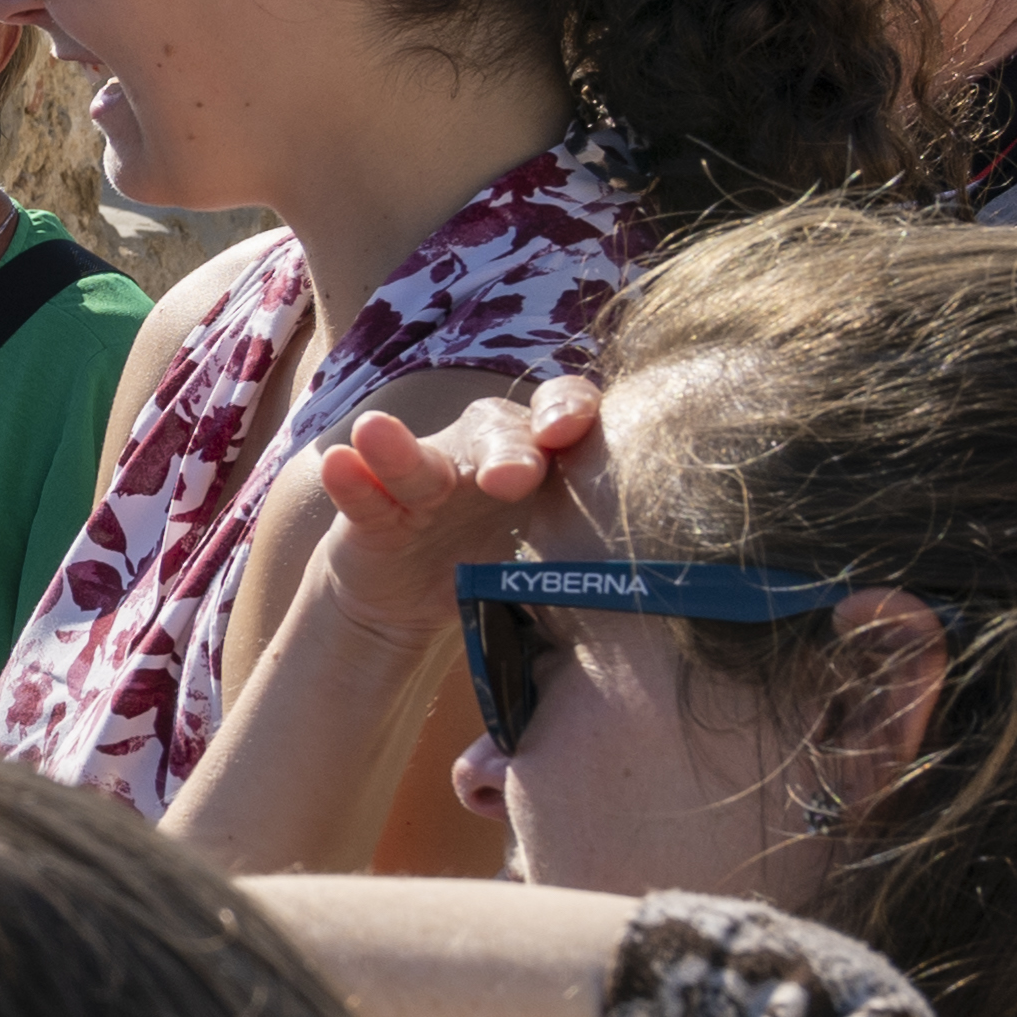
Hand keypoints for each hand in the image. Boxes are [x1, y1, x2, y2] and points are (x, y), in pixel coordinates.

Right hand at [309, 378, 607, 645]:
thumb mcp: (559, 565)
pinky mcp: (372, 514)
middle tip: (510, 480)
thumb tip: (677, 593)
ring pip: (420, 457)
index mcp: (541, 461)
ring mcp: (421, 483)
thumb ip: (599, 561)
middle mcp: (480, 455)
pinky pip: (362, 492)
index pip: (560, 415)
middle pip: (495, 430)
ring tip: (377, 431)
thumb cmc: (506, 571)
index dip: (567, 412)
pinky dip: (351, 477)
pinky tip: (339, 462)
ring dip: (402, 447)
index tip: (572, 433)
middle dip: (504, 449)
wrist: (417, 604)